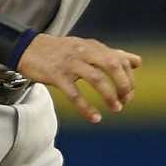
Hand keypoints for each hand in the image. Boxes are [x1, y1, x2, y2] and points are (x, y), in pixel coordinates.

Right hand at [15, 33, 140, 124]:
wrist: (28, 48)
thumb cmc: (60, 51)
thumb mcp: (87, 48)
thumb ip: (111, 55)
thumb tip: (137, 62)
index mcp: (93, 47)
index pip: (119, 60)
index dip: (128, 78)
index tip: (129, 94)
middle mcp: (84, 52)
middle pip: (112, 65)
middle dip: (123, 85)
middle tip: (125, 101)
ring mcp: (70, 63)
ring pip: (96, 79)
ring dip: (109, 96)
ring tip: (115, 109)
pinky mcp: (56, 75)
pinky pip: (74, 94)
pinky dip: (86, 108)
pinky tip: (95, 118)